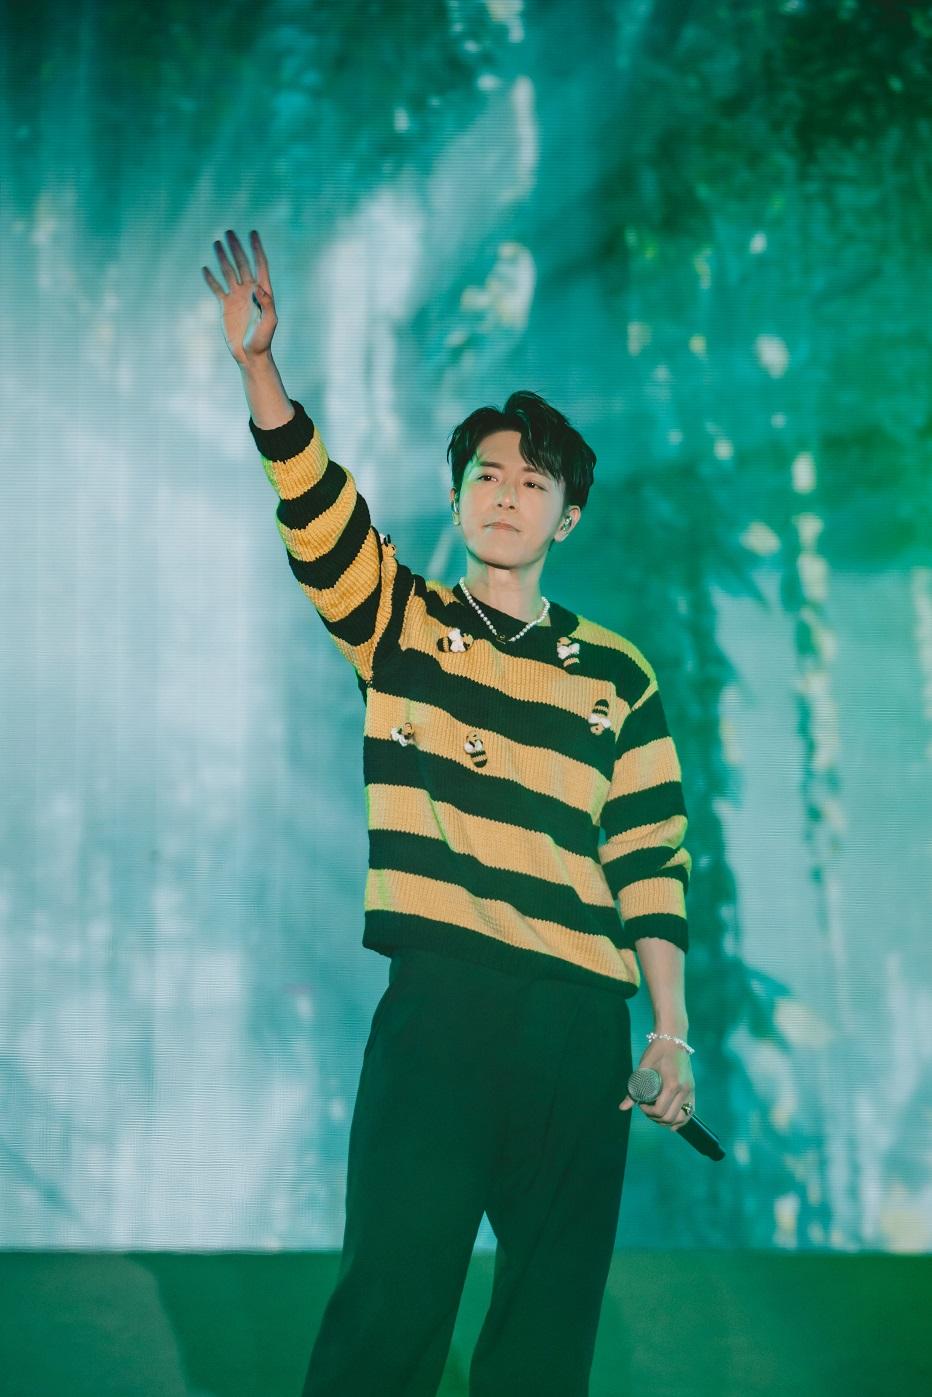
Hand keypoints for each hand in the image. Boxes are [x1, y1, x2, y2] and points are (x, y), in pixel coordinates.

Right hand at [202, 228, 277, 364]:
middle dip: (236, 248)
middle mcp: (249, 291)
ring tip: (216, 243)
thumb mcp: (269, 322)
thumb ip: (266, 304)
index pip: (260, 265)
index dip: (257, 249)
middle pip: (242, 263)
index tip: (253, 233)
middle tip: (229, 232)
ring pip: (228, 272)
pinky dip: (211, 279)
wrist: (250, 355)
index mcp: (263, 292)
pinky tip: (205, 269)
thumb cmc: (263, 340)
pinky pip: (217, 288)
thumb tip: (258, 288)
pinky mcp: (226, 306)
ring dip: (222, 258)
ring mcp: (237, 297)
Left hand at [618, 1037, 694, 1131]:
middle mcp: (684, 1090)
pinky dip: (681, 1119)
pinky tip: (672, 1123)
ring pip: (683, 1117)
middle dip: (656, 1118)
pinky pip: (690, 1111)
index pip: (661, 1111)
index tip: (641, 1105)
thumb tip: (622, 1107)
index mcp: (672, 1085)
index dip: (648, 1112)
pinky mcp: (692, 1089)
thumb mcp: (643, 1069)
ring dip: (669, 1121)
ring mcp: (690, 1090)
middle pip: (671, 1117)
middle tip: (646, 1109)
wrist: (673, 1038)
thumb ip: (634, 1089)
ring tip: (657, 1115)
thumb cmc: (656, 1051)